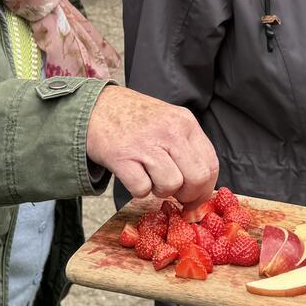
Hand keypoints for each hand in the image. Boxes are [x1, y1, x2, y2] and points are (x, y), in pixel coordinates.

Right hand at [84, 85, 218, 206]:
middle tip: (174, 194)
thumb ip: (186, 146)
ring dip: (160, 191)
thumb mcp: (168, 121)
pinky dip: (138, 190)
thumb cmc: (133, 119)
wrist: (94, 107)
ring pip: (171, 185)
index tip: (195, 198)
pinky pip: (142, 189)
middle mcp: (169, 131)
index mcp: (185, 122)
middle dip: (187, 195)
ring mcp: (146, 143)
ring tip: (150, 178)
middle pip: (197, 178)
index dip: (205, 188)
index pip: (211, 164)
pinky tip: (133, 175)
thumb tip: (201, 184)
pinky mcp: (122, 157)